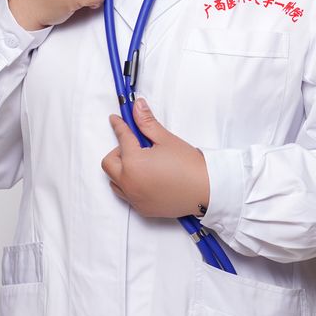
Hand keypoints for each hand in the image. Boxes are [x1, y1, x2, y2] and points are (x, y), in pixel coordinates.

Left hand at [101, 98, 210, 218]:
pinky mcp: (142, 208)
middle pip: (109, 163)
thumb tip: (137, 107)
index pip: (121, 138)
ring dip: (122, 170)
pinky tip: (146, 178)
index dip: (119, 126)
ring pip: (114, 181)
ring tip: (142, 163)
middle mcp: (129, 182)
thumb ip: (146, 123)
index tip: (117, 120)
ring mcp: (134, 198)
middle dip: (119, 151)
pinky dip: (130, 184)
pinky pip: (126, 195)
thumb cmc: (188, 165)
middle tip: (137, 146)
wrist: (206, 190)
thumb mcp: (166, 139)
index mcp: (133, 163)